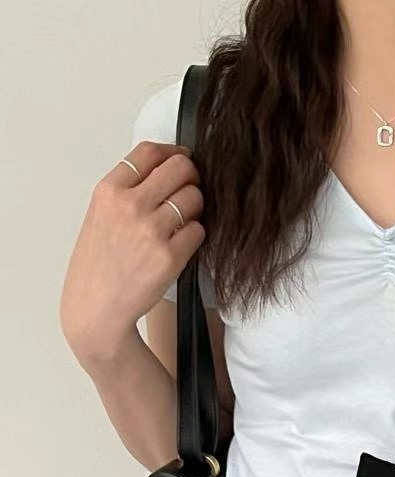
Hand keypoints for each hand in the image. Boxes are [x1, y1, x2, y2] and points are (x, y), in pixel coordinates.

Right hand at [60, 140, 204, 364]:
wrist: (96, 308)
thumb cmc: (99, 264)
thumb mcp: (100, 215)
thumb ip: (127, 190)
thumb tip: (166, 166)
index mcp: (109, 191)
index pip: (150, 151)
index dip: (173, 153)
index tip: (181, 159)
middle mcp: (129, 206)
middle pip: (180, 167)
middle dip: (191, 176)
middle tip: (190, 190)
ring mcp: (151, 231)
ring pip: (195, 198)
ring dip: (196, 208)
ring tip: (183, 223)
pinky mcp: (170, 257)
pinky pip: (200, 231)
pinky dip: (196, 235)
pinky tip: (182, 245)